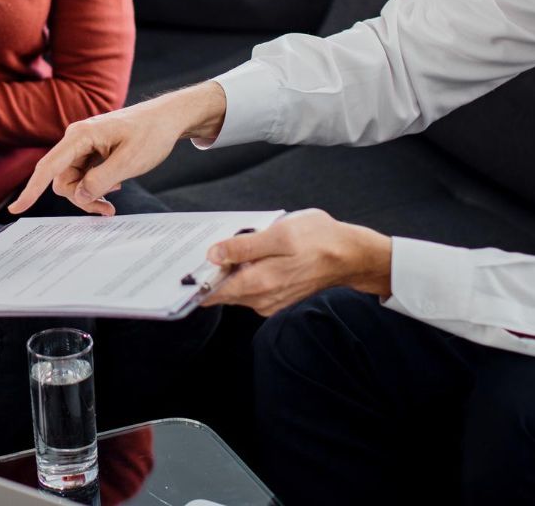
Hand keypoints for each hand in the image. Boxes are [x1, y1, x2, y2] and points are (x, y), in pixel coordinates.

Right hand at [8, 82, 227, 215]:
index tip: (16, 209)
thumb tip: (79, 195)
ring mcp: (84, 146)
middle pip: (62, 180)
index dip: (31, 190)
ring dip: (90, 194)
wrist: (168, 118)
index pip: (48, 167)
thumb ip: (100, 181)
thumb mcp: (129, 161)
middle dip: (80, 198)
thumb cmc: (151, 133)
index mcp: (80, 135)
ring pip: (73, 181)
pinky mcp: (92, 151)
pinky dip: (96, 186)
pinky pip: (84, 176)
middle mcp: (77, 139)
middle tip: (108, 210)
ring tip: (113, 200)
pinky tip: (116, 184)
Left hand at [200, 210, 392, 316]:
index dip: (195, 280)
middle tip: (209, 244)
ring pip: (236, 287)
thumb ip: (244, 246)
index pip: (213, 293)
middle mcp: (261, 300)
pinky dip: (246, 271)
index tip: (183, 267)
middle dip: (213, 270)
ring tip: (235, 243)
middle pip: (222, 289)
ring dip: (231, 268)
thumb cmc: (319, 240)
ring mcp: (270, 300)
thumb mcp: (279, 234)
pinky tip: (252, 252)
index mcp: (258, 284)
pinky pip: (251, 286)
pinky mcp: (277, 296)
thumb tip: (213, 255)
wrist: (351, 256)